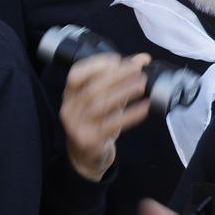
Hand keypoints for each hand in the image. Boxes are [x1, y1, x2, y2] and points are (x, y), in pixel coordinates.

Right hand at [61, 53, 152, 180]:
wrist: (85, 156)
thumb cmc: (95, 122)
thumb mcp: (104, 99)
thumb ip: (120, 79)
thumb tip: (142, 59)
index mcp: (70, 95)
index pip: (75, 75)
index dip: (94, 65)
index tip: (117, 60)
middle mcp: (70, 109)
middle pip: (91, 89)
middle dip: (116, 77)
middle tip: (137, 70)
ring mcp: (77, 126)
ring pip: (100, 106)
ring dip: (123, 93)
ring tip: (142, 85)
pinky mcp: (90, 140)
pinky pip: (111, 125)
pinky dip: (130, 115)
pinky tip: (144, 107)